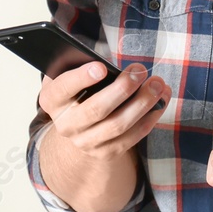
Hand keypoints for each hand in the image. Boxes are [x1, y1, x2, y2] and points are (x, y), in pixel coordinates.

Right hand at [40, 60, 168, 161]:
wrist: (76, 126)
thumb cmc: (76, 89)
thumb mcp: (68, 74)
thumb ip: (78, 64)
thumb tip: (104, 59)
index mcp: (52, 100)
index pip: (64, 88)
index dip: (82, 78)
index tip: (102, 67)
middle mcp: (66, 124)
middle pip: (96, 109)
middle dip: (121, 89)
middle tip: (140, 71)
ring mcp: (85, 142)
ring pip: (118, 124)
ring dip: (142, 103)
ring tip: (158, 85)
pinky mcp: (106, 152)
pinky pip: (132, 137)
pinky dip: (149, 119)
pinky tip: (160, 102)